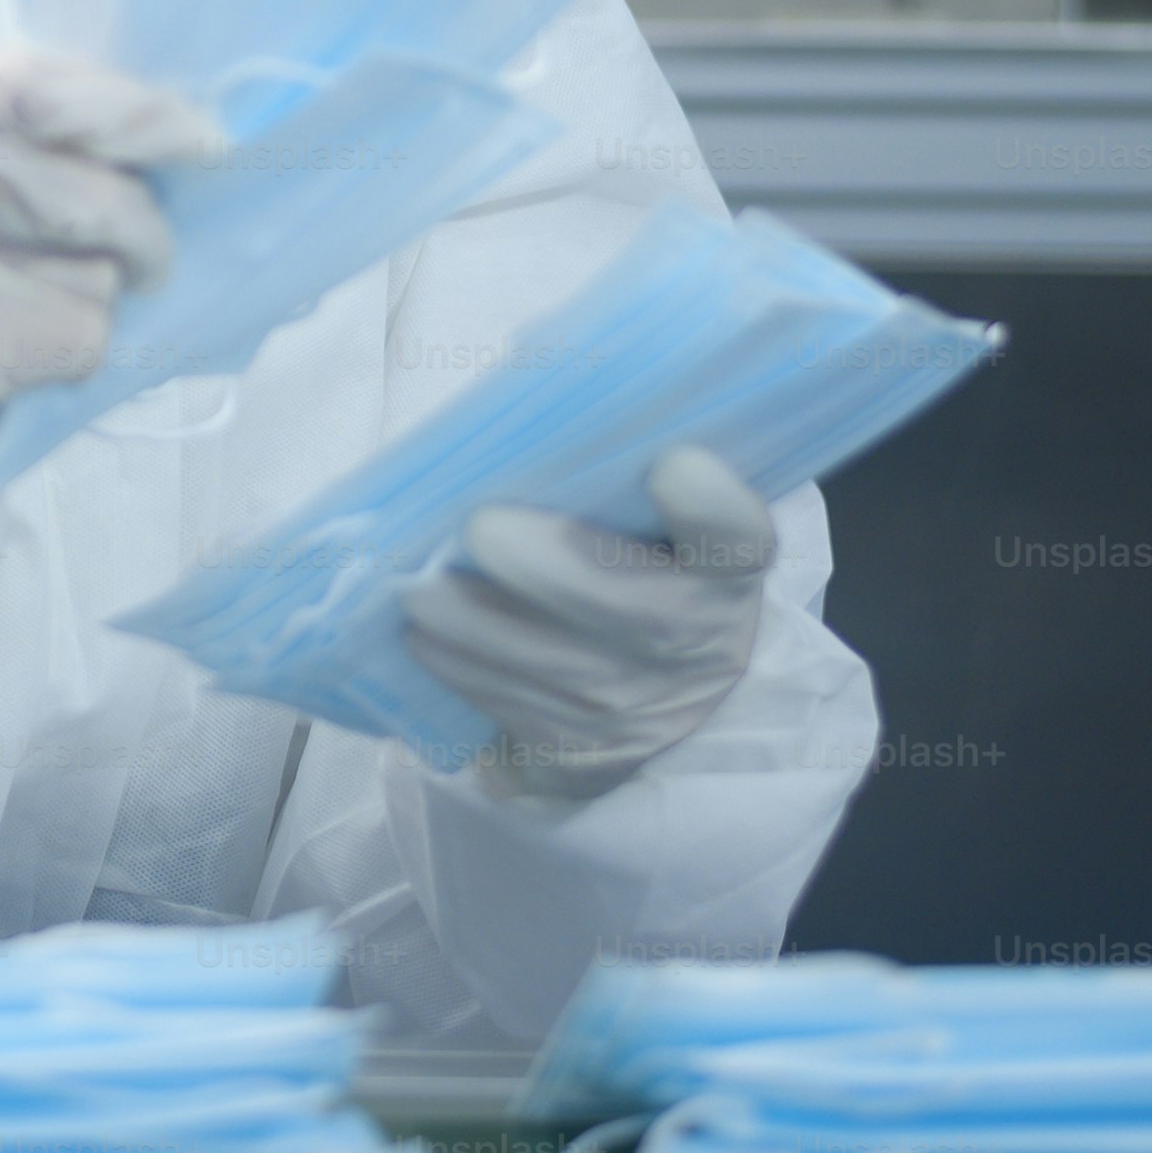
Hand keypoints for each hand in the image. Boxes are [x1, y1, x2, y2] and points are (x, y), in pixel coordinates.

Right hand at [0, 46, 223, 528]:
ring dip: (107, 297)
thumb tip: (181, 130)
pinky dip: (83, 353)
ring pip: (100, 272)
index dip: (136, 113)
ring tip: (57, 304)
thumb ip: (42, 138)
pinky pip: (83, 337)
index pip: (43, 86)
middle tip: (148, 258)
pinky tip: (32, 353)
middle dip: (146, 228)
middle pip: (97, 191)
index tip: (200, 142)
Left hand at [401, 446, 772, 804]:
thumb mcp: (665, 525)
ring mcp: (640, 711)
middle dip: (540, 566)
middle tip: (476, 526)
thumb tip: (527, 396)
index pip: (736, 534)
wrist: (678, 690)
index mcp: (728, 568)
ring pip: (547, 668)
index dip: (710, 504)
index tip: (671, 465)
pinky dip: (459, 670)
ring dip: (469, 624)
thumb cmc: (651, 568)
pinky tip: (422, 634)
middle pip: (625, 609)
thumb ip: (619, 476)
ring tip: (415, 586)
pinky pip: (510, 711)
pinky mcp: (582, 756)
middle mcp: (697, 645)